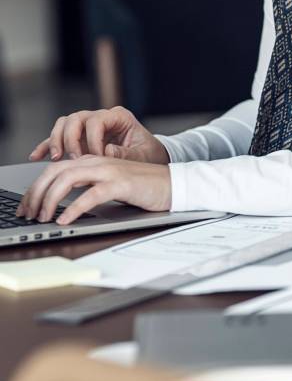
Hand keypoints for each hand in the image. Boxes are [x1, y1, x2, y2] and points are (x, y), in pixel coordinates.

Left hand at [16, 156, 171, 224]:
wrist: (175, 184)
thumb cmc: (144, 187)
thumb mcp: (110, 183)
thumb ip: (88, 185)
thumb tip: (60, 201)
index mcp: (94, 160)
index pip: (54, 169)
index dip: (36, 188)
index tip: (27, 206)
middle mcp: (98, 161)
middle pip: (55, 172)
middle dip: (36, 193)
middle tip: (29, 214)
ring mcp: (110, 171)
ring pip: (67, 180)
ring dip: (49, 200)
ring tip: (43, 217)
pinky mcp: (121, 184)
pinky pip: (90, 195)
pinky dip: (74, 208)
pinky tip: (66, 220)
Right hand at [29, 106, 167, 163]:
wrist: (149, 159)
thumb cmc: (149, 155)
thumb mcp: (143, 155)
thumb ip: (126, 153)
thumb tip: (106, 152)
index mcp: (119, 117)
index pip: (97, 121)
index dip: (93, 139)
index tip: (95, 157)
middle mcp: (101, 118)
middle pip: (76, 119)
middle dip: (71, 139)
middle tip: (73, 158)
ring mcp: (88, 127)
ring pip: (64, 124)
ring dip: (57, 140)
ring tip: (57, 158)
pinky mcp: (79, 139)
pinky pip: (58, 138)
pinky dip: (47, 146)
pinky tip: (37, 156)